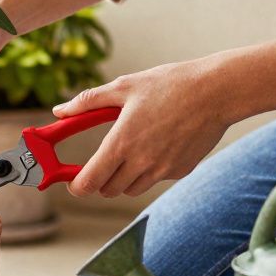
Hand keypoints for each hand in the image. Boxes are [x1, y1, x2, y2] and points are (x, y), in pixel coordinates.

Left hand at [53, 58, 234, 197]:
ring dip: (123, 179)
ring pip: (131, 189)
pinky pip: (155, 179)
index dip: (76, 185)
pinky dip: (149, 171)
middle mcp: (141, 162)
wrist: (215, 92)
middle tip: (100, 162)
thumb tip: (60, 111)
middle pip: (108, 190)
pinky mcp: (180, 171)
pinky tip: (156, 146)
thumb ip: (87, 102)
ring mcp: (162, 170)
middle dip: (99, 180)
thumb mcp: (123, 87)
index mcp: (121, 143)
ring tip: (129, 151)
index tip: (73, 180)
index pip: (89, 182)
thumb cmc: (169, 85)